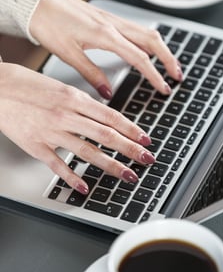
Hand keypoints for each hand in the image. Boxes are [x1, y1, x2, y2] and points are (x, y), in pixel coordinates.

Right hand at [0, 64, 154, 193]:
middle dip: (130, 149)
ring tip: (127, 175)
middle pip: (105, 135)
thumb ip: (82, 103)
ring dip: (110, 165)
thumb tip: (103, 116)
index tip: (145, 139)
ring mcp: (51, 132)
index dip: (131, 130)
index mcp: (74, 98)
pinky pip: (57, 165)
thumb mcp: (60, 87)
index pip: (111, 117)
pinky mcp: (35, 146)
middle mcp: (66, 115)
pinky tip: (84, 187)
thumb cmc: (26, 84)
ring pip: (87, 151)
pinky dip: (72, 178)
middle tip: (146, 159)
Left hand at [30, 0, 182, 98]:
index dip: (154, 75)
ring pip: (147, 32)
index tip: (163, 88)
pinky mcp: (110, 18)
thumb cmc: (49, 25)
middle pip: (152, 41)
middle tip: (178, 76)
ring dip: (162, 49)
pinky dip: (149, 41)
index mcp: (105, 35)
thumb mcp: (69, 54)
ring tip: (170, 65)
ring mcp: (113, 19)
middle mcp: (114, 25)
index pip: (139, 58)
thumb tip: (107, 93)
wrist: (40, 1)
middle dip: (169, 59)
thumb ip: (91, 74)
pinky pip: (137, 28)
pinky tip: (150, 50)